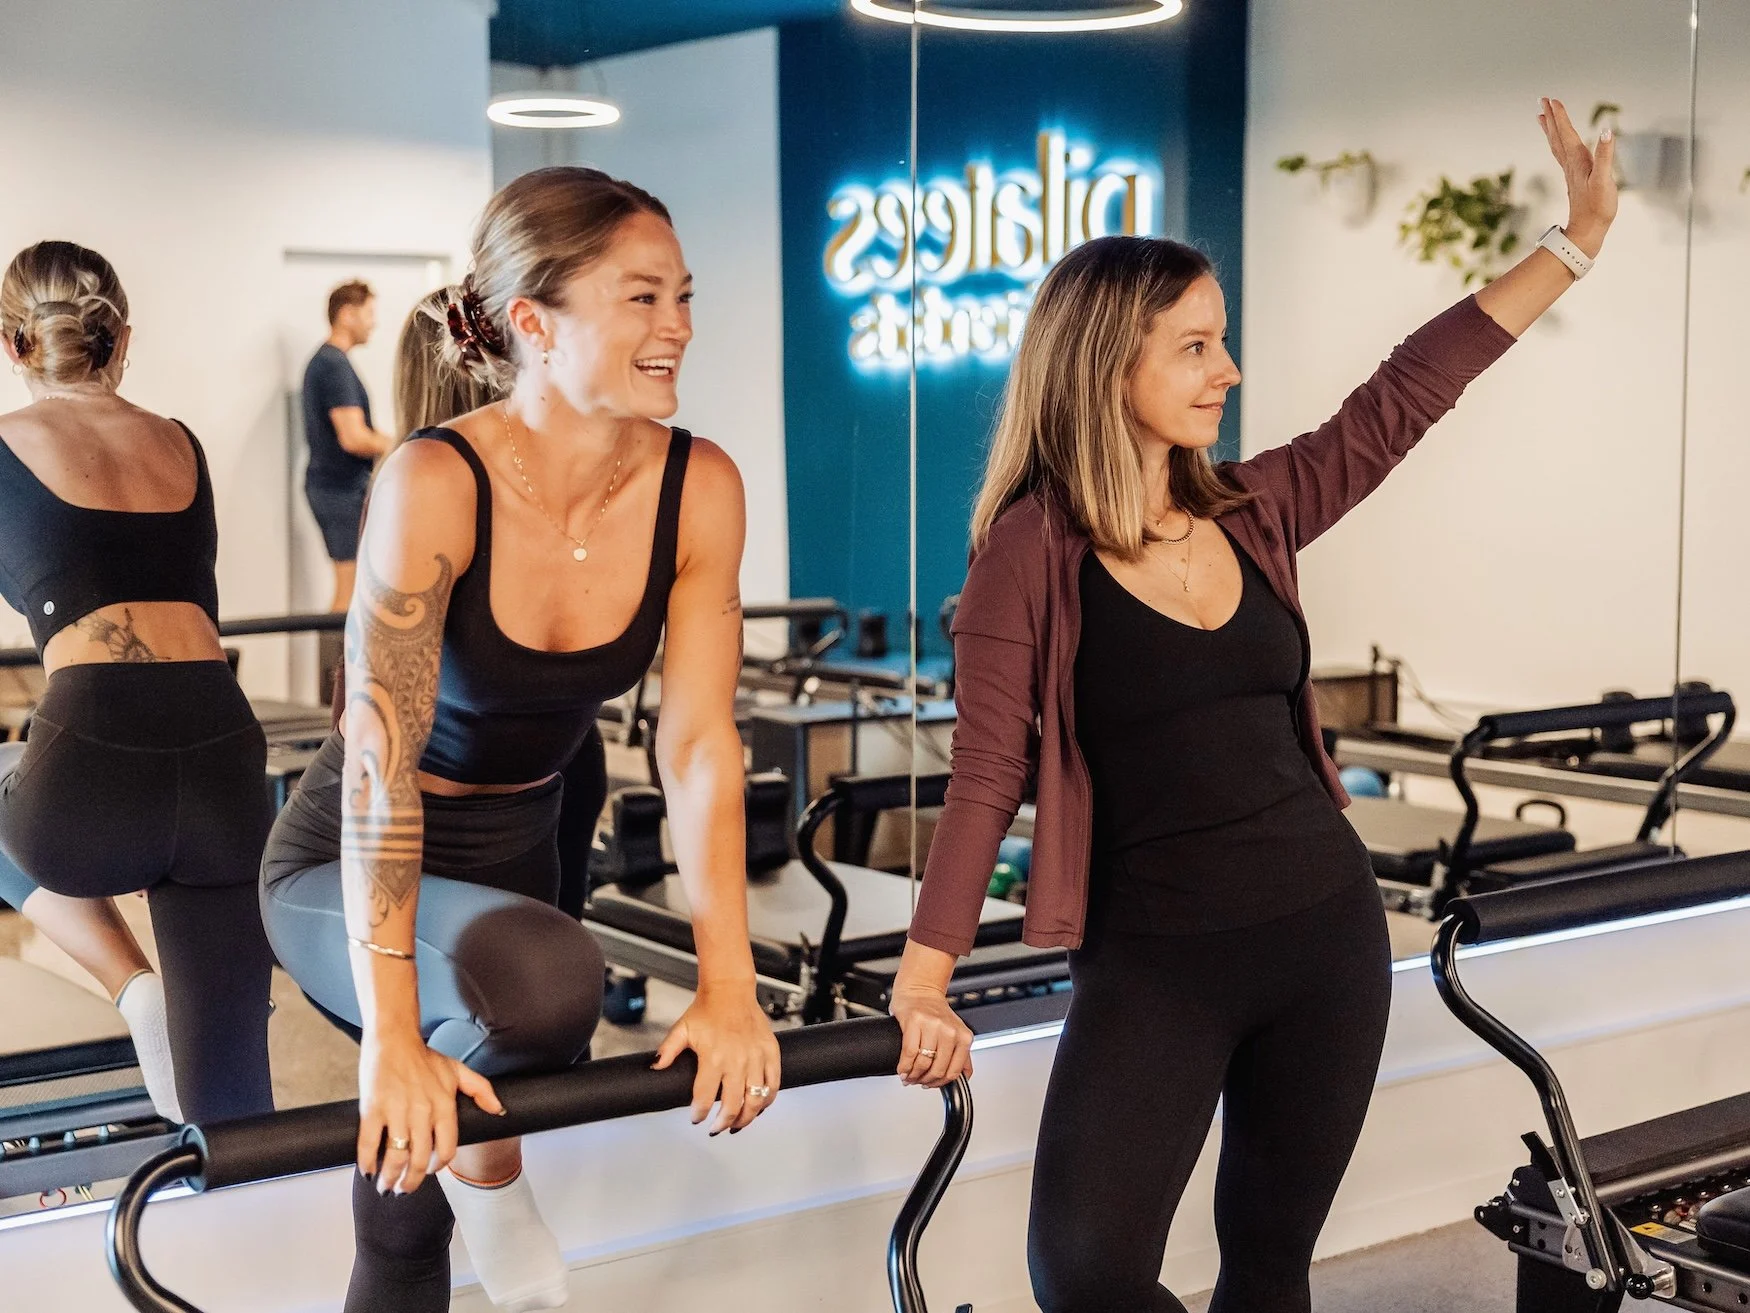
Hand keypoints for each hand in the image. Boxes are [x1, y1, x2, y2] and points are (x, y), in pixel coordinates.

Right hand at [357, 1027, 503, 1193]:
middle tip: (405, 1188)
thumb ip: (481, 1090)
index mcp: (444, 1106)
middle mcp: (423, 1112)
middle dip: (412, 1182)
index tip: (430, 1171)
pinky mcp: (373, 1108)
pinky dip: (367, 1162)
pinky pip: (369, 1144)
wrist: (394, 1039)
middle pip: (420, 1160)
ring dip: (390, 1178)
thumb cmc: (424, 1056)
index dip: (438, 1166)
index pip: (447, 1149)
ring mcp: (397, 1111)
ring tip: (386, 1185)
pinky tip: (368, 1171)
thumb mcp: (458, 1071)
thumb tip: (499, 1111)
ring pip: (396, 1158)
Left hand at [652, 983, 780, 1133]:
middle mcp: (737, 1061)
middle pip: (733, 1105)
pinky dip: (768, 1099)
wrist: (730, 990)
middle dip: (723, 1122)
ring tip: (737, 1123)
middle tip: (716, 1128)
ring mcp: (756, 1057)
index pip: (705, 1098)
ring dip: (747, 1117)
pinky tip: (758, 1106)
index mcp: (713, 1058)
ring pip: (756, 1099)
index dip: (699, 1114)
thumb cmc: (707, 1009)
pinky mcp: (771, 1052)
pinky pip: (774, 1083)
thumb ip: (668, 1051)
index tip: (696, 1118)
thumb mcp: (681, 1029)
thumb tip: (655, 1067)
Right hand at [891, 983, 973, 1088]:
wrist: (920, 989)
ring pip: (923, 1063)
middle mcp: (949, 1031)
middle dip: (925, 1081)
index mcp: (963, 1036)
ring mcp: (932, 1026)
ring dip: (913, 1076)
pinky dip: (904, 1066)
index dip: (940, 1083)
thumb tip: (964, 1077)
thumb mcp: (957, 1032)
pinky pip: (909, 1053)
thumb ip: (963, 1055)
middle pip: (938, 1069)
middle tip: (917, 1082)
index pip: (954, 1072)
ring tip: (908, 1077)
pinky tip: (902, 1069)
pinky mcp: (914, 1021)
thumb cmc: (935, 1012)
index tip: (930, 1084)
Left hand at [1538, 96, 1616, 257]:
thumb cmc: (1598, 208)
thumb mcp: (1605, 180)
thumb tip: (1607, 131)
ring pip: (1557, 144)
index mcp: (1578, 161)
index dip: (1560, 116)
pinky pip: (1562, 154)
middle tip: (1542, 100)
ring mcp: (1571, 171)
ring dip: (1551, 129)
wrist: (1587, 231)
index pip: (1566, 133)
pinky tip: (1560, 142)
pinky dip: (1558, 143)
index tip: (1552, 100)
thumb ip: (1606, 155)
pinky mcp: (1574, 178)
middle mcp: (1571, 163)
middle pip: (1557, 136)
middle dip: (1551, 117)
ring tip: (1542, 116)